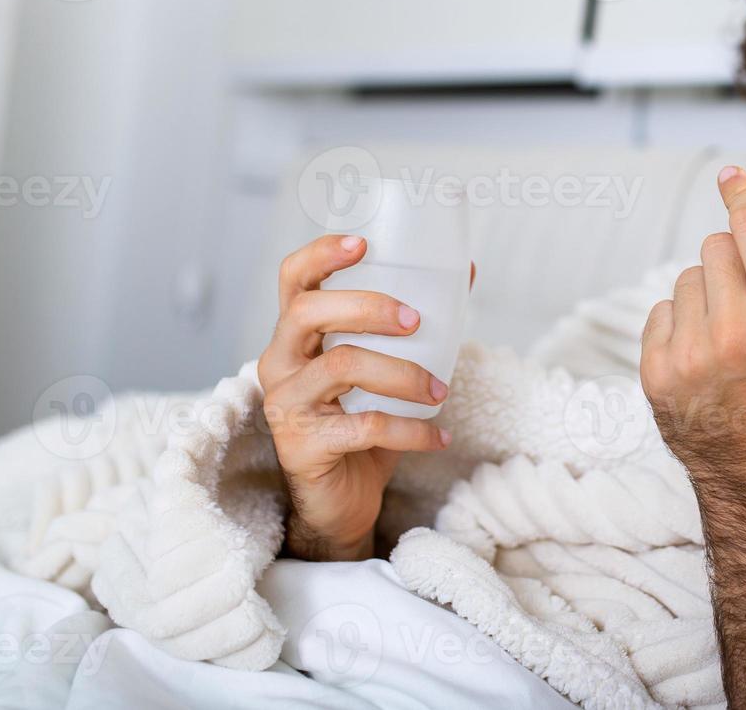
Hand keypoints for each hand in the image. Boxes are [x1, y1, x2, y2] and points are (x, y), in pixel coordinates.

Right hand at [257, 234, 472, 559]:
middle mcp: (280, 361)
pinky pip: (364, 426)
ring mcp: (285, 403)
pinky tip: (438, 436)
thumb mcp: (386, 367)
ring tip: (440, 390)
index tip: (363, 243)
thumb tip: (465, 272)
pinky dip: (411, 430)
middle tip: (417, 321)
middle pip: (309, 311)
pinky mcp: (302, 445)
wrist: (341, 500)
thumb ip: (413, 327)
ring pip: (341, 366)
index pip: (294, 279)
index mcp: (297, 334)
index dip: (321, 254)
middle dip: (368, 307)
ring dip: (403, 374)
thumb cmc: (361, 422)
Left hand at [640, 165, 745, 473]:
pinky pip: (661, 311)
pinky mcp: (657, 373)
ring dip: (704, 296)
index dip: (742, 194)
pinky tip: (700, 358)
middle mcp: (738, 334)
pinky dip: (679, 326)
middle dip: (729, 263)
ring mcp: (692, 356)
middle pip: (714, 246)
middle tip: (745, 300)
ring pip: (686, 278)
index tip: (731, 174)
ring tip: (724, 337)